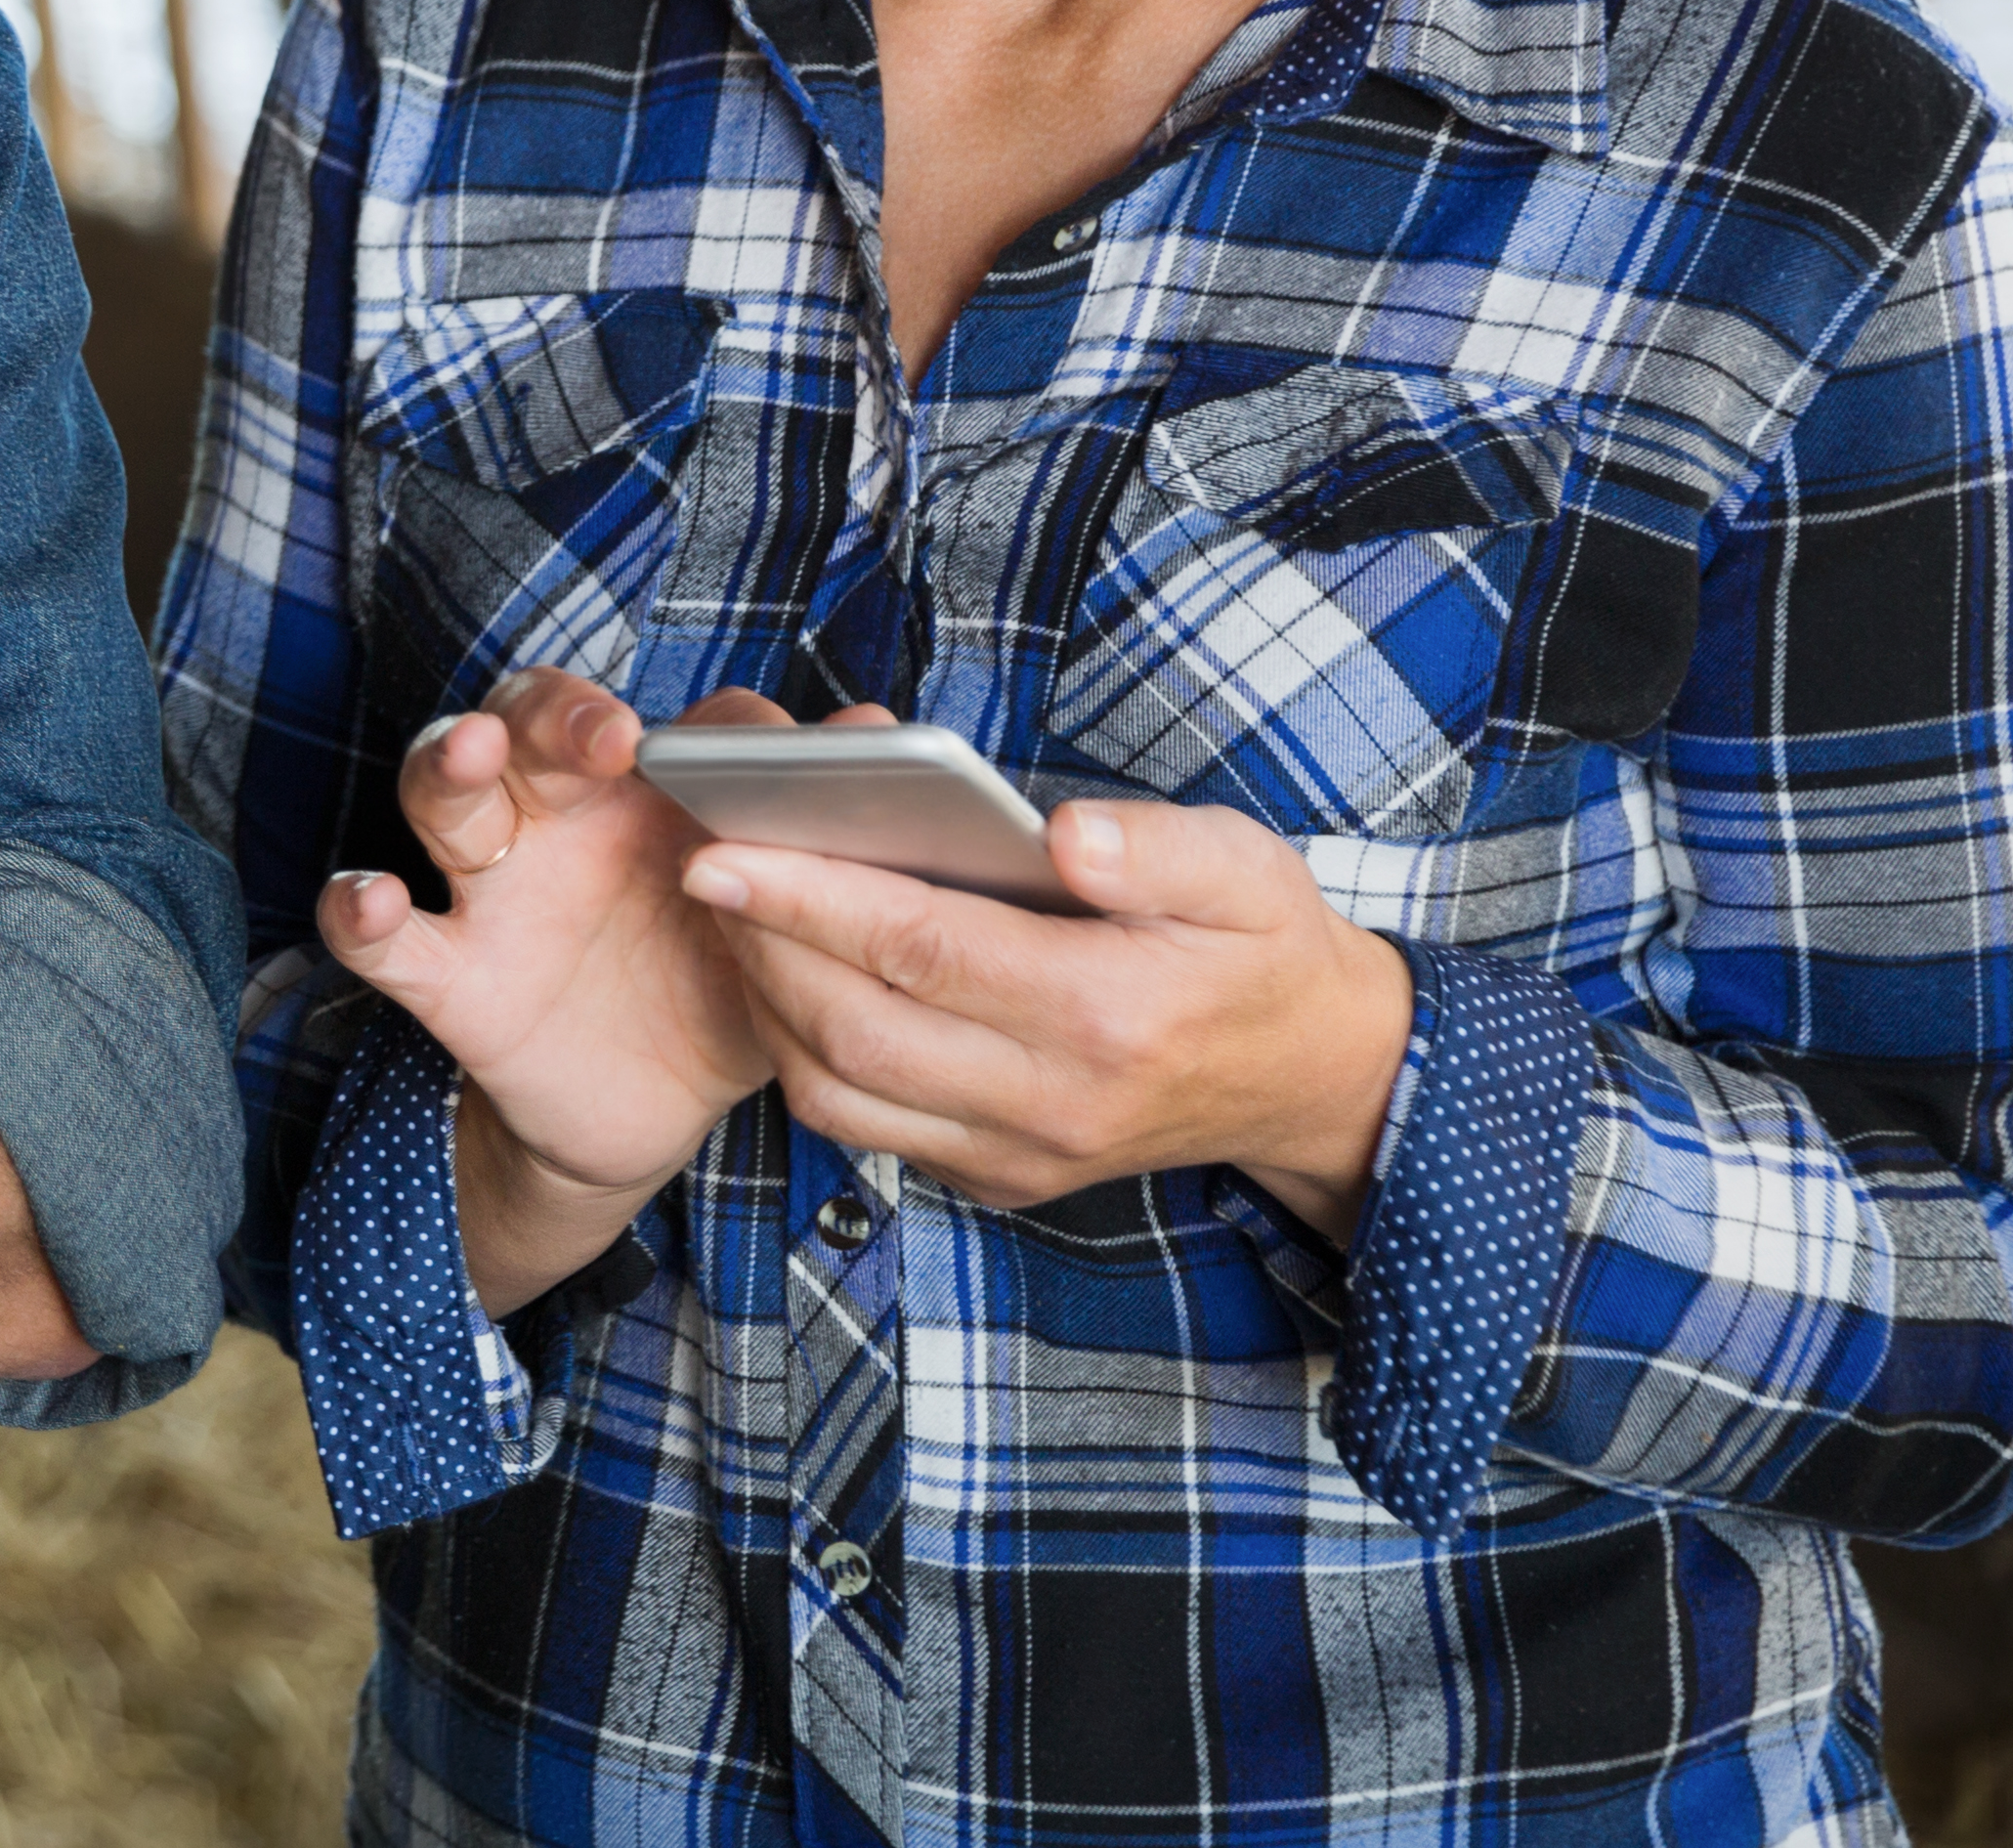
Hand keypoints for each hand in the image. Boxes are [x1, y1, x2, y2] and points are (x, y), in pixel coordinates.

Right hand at [333, 674, 791, 1209]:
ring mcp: (495, 892)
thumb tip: (877, 742)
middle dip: (559, 712)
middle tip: (607, 737)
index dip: (705, 723)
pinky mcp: (452, 978)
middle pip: (529, 722)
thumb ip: (818, 847)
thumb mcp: (777, 926)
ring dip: (449, 762)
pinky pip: (389, 939)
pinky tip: (374, 903)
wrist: (644, 1113)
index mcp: (646, 800)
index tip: (760, 745)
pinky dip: (363, 910)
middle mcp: (560, 820)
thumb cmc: (717, 989)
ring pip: (444, 796)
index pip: (666, 725)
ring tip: (473, 755)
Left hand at [681, 793, 1413, 1232]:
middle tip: (702, 866)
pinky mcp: (1003, 1178)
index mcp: (1109, 1011)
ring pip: (845, 1093)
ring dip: (767, 1005)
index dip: (810, 898)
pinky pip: (870, 1129)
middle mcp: (1057, 1099)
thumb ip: (1160, 846)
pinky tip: (787, 979)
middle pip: (859, 1026)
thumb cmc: (1264, 948)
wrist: (1311, 1077)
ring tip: (732, 915)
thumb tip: (1064, 834)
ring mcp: (1025, 1153)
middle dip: (762, 945)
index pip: (923, 948)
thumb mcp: (1252, 870)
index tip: (720, 848)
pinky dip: (806, 1058)